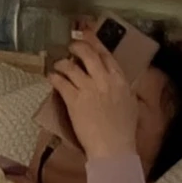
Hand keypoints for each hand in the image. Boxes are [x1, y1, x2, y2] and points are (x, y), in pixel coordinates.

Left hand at [47, 33, 138, 159]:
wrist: (113, 147)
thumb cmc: (123, 130)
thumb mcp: (130, 103)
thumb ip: (123, 88)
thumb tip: (118, 81)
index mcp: (120, 80)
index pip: (106, 55)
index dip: (95, 43)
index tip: (88, 35)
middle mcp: (104, 80)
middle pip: (88, 54)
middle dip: (78, 45)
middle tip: (71, 45)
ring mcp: (88, 89)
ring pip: (71, 66)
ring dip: (62, 63)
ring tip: (58, 64)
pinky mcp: (74, 100)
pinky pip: (61, 82)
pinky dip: (54, 77)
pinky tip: (51, 77)